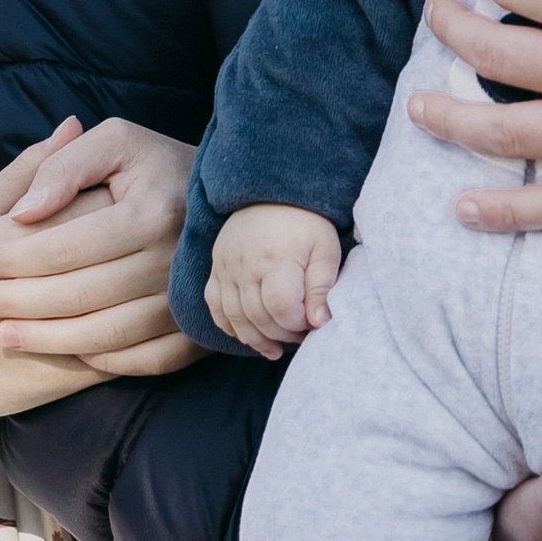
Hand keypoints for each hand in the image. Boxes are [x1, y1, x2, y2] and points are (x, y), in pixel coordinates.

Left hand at [0, 115, 202, 380]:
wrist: (230, 202)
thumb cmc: (155, 166)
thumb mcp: (115, 142)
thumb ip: (64, 164)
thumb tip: (26, 211)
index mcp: (153, 210)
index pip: (69, 246)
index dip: (18, 258)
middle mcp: (175, 258)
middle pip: (82, 295)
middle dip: (19, 303)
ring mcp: (188, 299)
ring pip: (108, 335)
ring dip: (48, 340)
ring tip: (3, 335)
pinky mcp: (199, 329)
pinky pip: (148, 359)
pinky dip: (104, 359)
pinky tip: (68, 350)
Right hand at [205, 205, 342, 356]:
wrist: (271, 192)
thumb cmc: (305, 224)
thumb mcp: (325, 249)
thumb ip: (322, 287)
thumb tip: (319, 323)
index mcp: (277, 258)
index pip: (281, 308)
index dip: (297, 324)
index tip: (311, 323)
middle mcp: (245, 264)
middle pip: (257, 317)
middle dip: (281, 335)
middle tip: (299, 335)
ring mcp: (226, 267)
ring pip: (234, 318)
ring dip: (255, 339)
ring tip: (276, 348)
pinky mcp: (216, 268)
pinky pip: (215, 307)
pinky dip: (230, 326)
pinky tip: (249, 335)